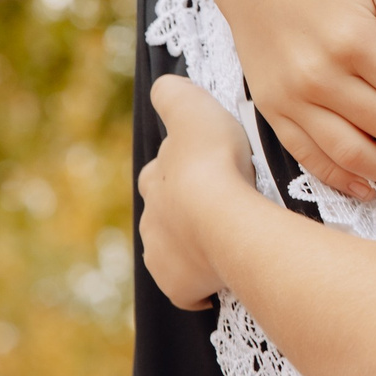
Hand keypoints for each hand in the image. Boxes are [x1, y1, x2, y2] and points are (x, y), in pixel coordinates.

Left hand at [139, 75, 264, 309]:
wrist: (222, 219)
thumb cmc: (213, 162)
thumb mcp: (192, 107)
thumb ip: (173, 94)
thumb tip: (164, 87)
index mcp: (155, 180)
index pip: (160, 173)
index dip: (181, 170)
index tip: (204, 169)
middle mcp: (151, 220)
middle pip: (165, 215)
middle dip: (184, 213)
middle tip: (220, 209)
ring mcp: (162, 256)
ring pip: (174, 251)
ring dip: (193, 247)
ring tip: (225, 244)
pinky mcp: (179, 286)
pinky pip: (187, 288)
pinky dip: (200, 283)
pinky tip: (220, 278)